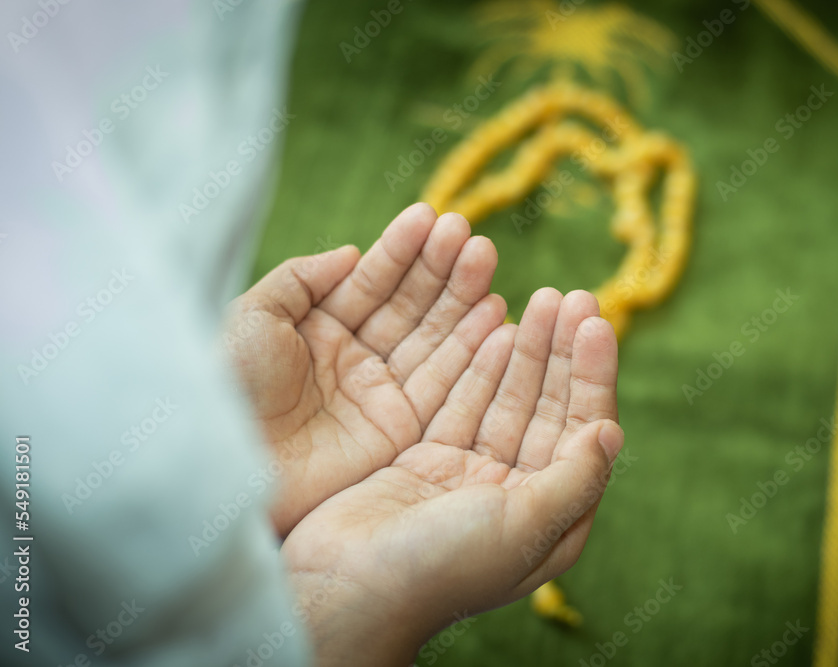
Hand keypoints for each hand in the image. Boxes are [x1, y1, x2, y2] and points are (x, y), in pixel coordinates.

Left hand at [224, 204, 505, 534]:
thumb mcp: (253, 315)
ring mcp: (379, 394)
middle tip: (467, 233)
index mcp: (319, 330)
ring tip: (485, 257)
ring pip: (433, 338)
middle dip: (440, 268)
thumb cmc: (227, 386)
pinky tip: (495, 313)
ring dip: (462, 299)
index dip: (401, 250)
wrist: (226, 462)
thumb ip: (302, 277)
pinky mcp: (399, 431)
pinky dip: (472, 351)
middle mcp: (355, 359)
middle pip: (409, 306)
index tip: (431, 217)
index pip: (372, 282)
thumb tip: (352, 252)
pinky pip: (444, 384)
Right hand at [282, 289, 622, 665]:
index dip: (593, 374)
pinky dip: (482, 367)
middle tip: (571, 296)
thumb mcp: (522, 526)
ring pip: (509, 398)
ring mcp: (471, 476)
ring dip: (527, 351)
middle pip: (549, 407)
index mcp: (550, 516)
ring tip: (540, 298)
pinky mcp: (429, 460)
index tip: (595, 322)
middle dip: (561, 352)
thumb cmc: (438, 569)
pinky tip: (498, 327)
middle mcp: (517, 494)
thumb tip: (611, 431)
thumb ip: (572, 479)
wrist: (345, 590)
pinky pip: (465, 402)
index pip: (584, 430)